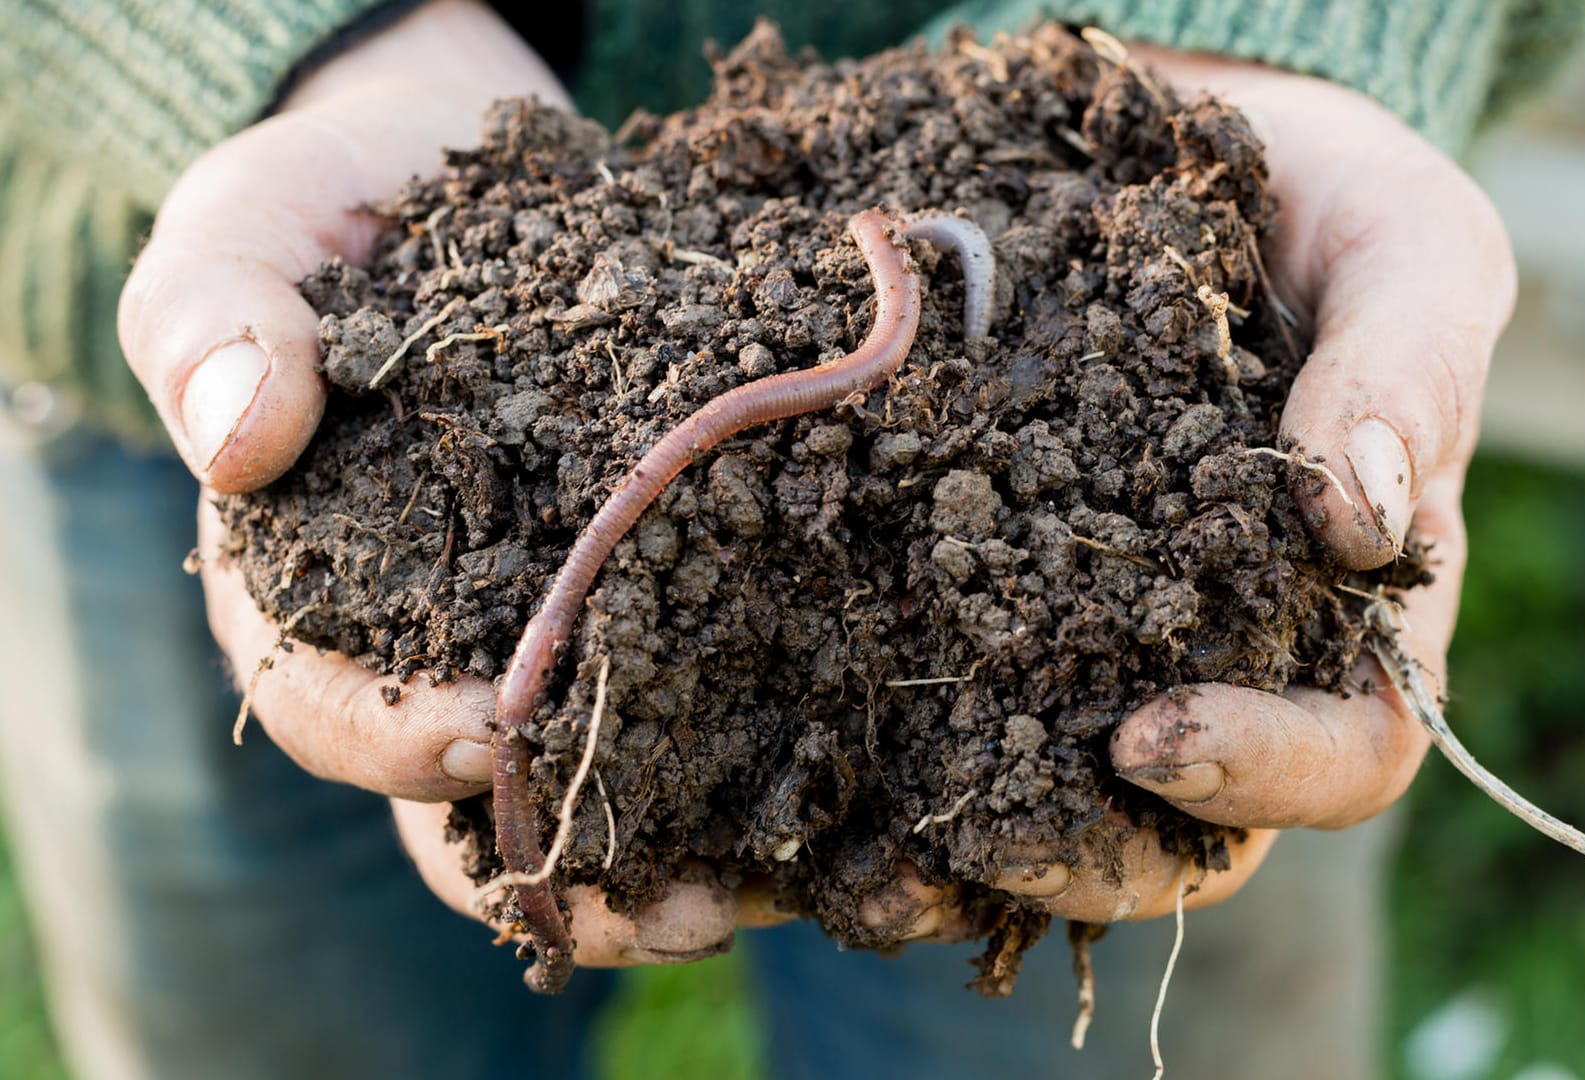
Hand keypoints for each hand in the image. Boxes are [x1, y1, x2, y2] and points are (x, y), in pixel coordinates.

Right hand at [124, 0, 743, 965]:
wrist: (462, 164)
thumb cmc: (332, 209)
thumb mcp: (245, 237)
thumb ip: (217, 323)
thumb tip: (239, 441)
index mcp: (318, 598)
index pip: (340, 712)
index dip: (402, 741)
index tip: (486, 731)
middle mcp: (445, 638)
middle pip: (494, 801)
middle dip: (589, 859)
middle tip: (692, 902)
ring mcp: (562, 610)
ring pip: (619, 764)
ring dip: (708, 832)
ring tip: (802, 869)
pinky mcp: (669, 562)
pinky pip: (719, 660)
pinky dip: (782, 712)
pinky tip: (860, 745)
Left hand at [908, 47, 1512, 929]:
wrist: (1161, 164)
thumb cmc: (1317, 208)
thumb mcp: (1400, 252)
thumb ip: (1404, 371)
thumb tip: (1357, 518)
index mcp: (1346, 611)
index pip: (1343, 751)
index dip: (1258, 773)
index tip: (1145, 735)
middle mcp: (1217, 654)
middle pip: (1175, 830)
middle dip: (1079, 856)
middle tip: (977, 841)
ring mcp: (1086, 640)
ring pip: (1039, 805)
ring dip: (949, 861)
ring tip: (855, 869)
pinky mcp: (971, 602)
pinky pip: (930, 713)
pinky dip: (865, 775)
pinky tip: (780, 788)